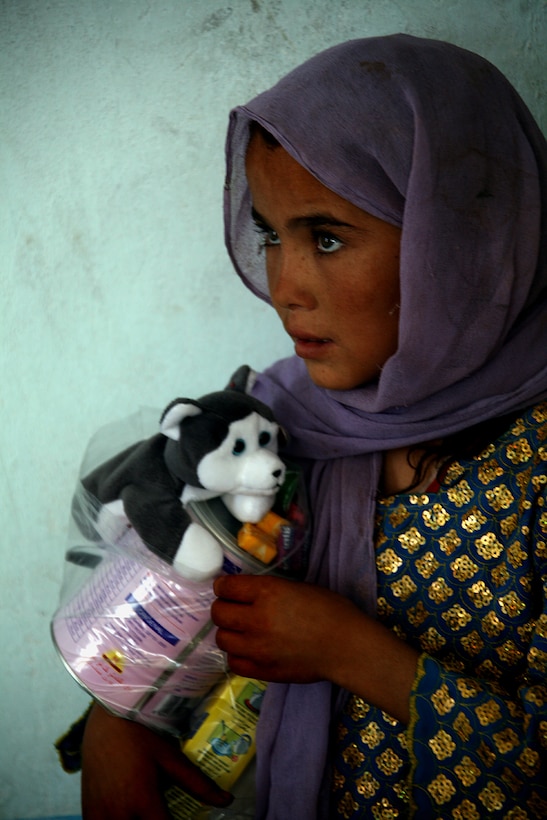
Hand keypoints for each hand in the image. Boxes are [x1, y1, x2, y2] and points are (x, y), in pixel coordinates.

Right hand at [81, 702, 232, 819]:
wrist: (106, 719)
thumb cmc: (140, 735)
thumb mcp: (170, 757)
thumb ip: (198, 783)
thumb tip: (226, 800)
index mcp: (142, 800)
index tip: (184, 819)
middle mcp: (118, 813)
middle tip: (165, 814)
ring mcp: (99, 814)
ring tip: (148, 813)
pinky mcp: (87, 811)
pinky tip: (129, 814)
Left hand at [212, 574, 418, 723]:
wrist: (346, 646)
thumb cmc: (330, 610)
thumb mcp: (297, 587)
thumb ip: (268, 590)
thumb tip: (246, 593)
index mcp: (267, 592)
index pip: (226, 586)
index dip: (224, 586)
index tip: (228, 589)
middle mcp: (256, 619)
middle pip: (218, 613)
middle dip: (224, 607)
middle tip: (235, 609)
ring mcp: (256, 648)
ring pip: (221, 639)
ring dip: (229, 632)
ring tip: (242, 631)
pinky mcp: (261, 670)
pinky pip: (233, 663)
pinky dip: (237, 655)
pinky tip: (248, 650)